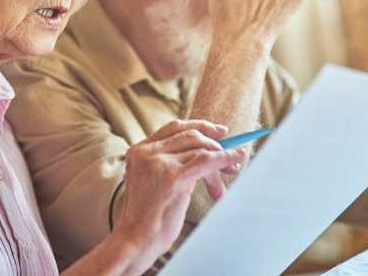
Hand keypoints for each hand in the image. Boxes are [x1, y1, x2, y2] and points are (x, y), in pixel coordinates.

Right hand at [111, 119, 245, 260]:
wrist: (134, 241)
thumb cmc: (146, 218)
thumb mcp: (151, 182)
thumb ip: (168, 164)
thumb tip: (204, 154)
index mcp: (138, 151)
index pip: (174, 128)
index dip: (200, 126)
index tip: (219, 131)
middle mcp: (147, 152)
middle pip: (191, 136)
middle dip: (215, 144)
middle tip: (232, 157)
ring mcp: (159, 162)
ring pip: (201, 149)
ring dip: (220, 160)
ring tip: (229, 175)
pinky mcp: (173, 176)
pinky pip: (207, 160)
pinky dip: (224, 159)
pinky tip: (234, 161)